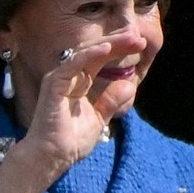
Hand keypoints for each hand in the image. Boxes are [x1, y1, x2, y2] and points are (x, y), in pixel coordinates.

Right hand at [0, 30, 151, 192]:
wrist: (53, 157)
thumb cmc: (70, 141)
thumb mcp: (99, 118)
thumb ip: (111, 101)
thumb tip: (129, 86)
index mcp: (80, 83)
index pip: (100, 60)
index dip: (119, 50)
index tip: (140, 44)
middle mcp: (69, 76)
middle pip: (95, 52)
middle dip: (117, 42)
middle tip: (137, 35)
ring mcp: (60, 79)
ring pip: (85, 53)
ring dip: (108, 43)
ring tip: (128, 38)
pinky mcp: (54, 84)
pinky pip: (72, 64)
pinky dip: (89, 54)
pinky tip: (106, 48)